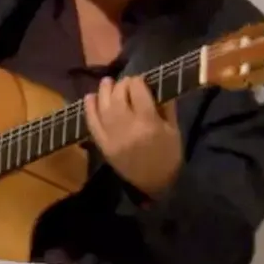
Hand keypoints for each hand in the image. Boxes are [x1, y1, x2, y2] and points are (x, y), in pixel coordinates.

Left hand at [83, 76, 182, 197]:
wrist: (155, 184)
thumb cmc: (169, 156)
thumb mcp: (174, 130)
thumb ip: (166, 106)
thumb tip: (155, 85)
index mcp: (148, 123)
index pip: (138, 91)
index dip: (138, 81)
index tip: (141, 79)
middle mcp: (127, 127)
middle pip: (118, 96)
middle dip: (121, 85)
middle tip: (126, 82)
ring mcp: (111, 137)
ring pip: (103, 107)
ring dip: (104, 91)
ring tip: (107, 83)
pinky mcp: (102, 145)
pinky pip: (92, 123)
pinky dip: (89, 109)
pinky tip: (90, 97)